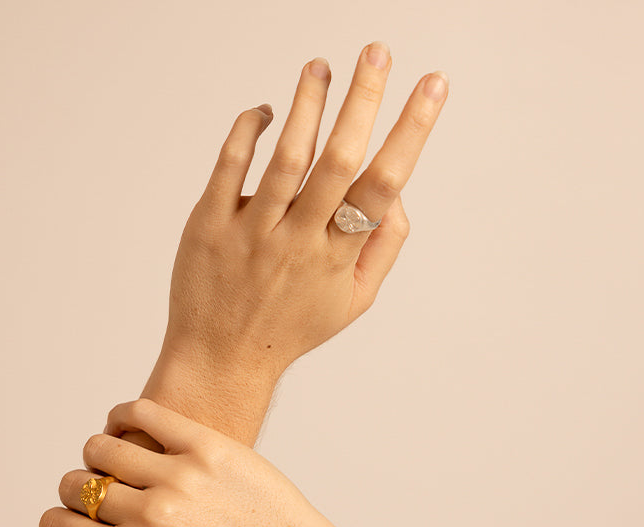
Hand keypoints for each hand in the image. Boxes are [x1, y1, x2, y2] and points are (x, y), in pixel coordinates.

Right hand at [34, 398, 350, 526]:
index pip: (56, 526)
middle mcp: (150, 514)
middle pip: (74, 484)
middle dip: (78, 495)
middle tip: (105, 503)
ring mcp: (181, 475)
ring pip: (101, 447)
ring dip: (100, 458)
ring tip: (123, 473)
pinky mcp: (208, 446)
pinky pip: (143, 413)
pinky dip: (125, 417)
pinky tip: (133, 434)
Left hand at [159, 42, 447, 384]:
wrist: (223, 358)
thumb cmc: (292, 327)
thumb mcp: (352, 302)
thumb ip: (382, 249)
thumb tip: (398, 197)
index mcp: (337, 257)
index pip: (383, 186)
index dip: (411, 131)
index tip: (433, 85)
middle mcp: (297, 241)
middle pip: (336, 161)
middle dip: (363, 100)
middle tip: (377, 51)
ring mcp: (251, 232)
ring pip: (284, 158)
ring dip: (307, 106)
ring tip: (319, 67)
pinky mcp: (210, 226)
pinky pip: (229, 166)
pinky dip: (248, 131)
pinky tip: (265, 112)